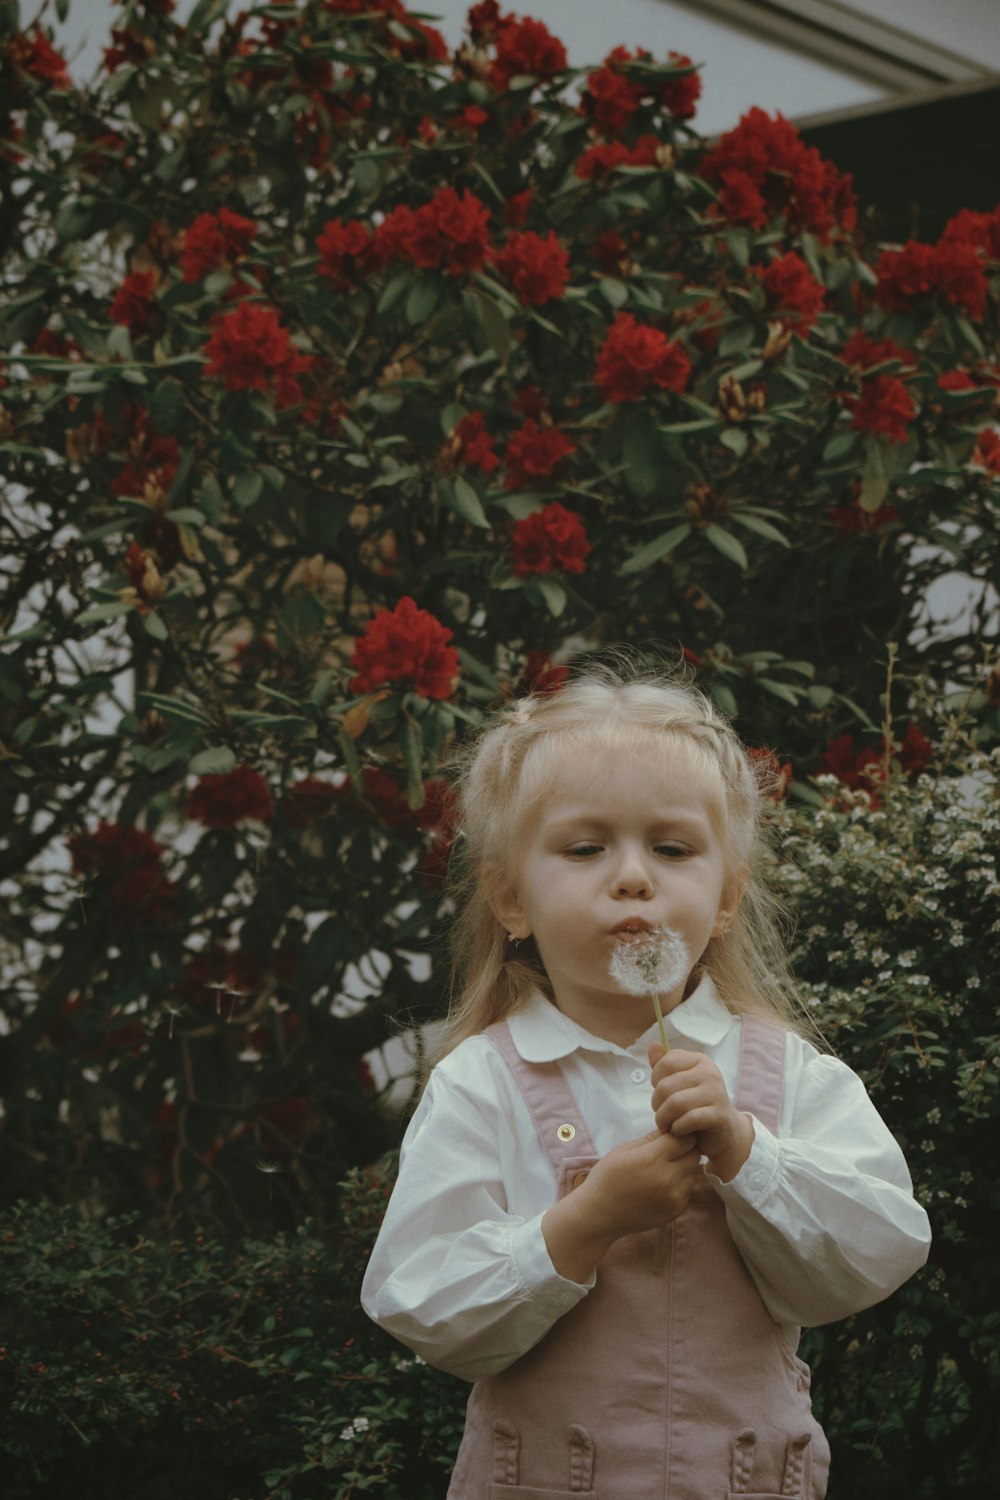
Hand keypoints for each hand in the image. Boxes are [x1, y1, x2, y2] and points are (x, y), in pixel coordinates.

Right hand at [542, 1127, 698, 1282]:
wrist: (599, 1215)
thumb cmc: (607, 1177)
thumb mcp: (624, 1149)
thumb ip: (652, 1138)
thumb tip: (673, 1127)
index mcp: (651, 1158)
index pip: (685, 1138)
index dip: (679, 1134)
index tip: (670, 1135)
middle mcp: (667, 1178)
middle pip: (694, 1155)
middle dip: (685, 1150)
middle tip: (668, 1152)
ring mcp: (673, 1197)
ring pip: (693, 1173)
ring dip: (684, 1168)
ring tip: (663, 1170)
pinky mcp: (676, 1211)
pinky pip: (687, 1191)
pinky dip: (680, 1186)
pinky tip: (661, 1187)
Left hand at [649, 1043, 753, 1182]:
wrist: (726, 1133)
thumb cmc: (697, 1106)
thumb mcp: (680, 1083)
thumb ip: (664, 1065)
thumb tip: (654, 1044)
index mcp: (699, 1060)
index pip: (665, 1063)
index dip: (656, 1080)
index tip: (662, 1094)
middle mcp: (710, 1072)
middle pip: (666, 1086)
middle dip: (657, 1105)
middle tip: (662, 1115)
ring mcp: (716, 1093)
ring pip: (675, 1103)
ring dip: (664, 1119)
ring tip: (667, 1125)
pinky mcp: (719, 1115)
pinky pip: (688, 1119)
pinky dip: (677, 1128)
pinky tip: (679, 1132)